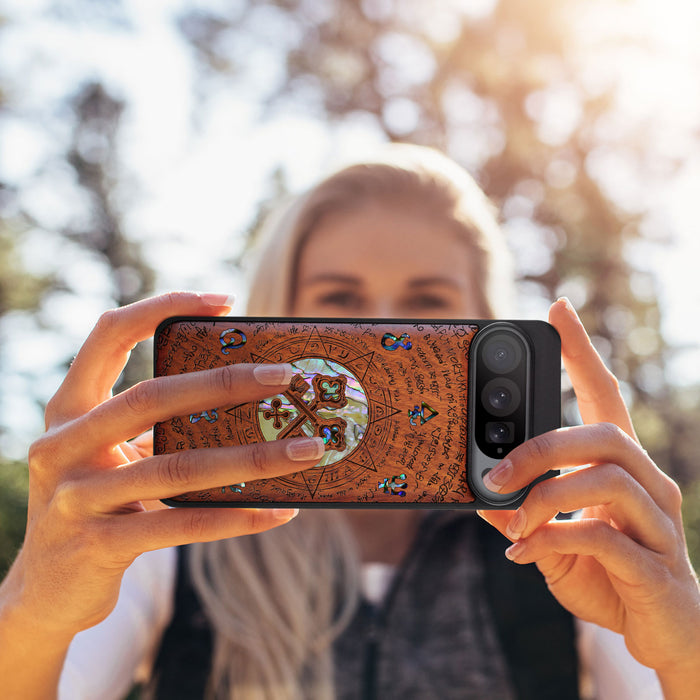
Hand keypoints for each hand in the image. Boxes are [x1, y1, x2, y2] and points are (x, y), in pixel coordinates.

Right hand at [3, 292, 324, 639]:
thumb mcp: (113, 456)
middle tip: (286, 377)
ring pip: (177, 467)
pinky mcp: (98, 545)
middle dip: (226, 383)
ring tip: (306, 450)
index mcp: (68, 409)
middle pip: (152, 397)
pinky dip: (236, 517)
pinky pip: (182, 525)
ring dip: (252, 458)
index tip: (224, 300)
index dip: (162, 307)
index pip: (108, 335)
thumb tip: (249, 403)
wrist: (46, 590)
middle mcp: (62, 445)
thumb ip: (156, 428)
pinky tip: (279, 511)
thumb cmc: (98, 504)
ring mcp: (76, 497)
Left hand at [478, 298, 699, 691]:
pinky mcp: (657, 566)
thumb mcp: (552, 540)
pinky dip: (553, 540)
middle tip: (495, 472)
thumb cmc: (609, 577)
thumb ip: (522, 515)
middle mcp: (649, 484)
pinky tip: (524, 554)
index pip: (605, 395)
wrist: (664, 635)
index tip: (558, 309)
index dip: (582, 352)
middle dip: (541, 447)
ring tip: (512, 522)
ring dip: (545, 497)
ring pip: (607, 479)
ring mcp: (659, 523)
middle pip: (604, 434)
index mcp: (622, 468)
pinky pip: (604, 538)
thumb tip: (479, 496)